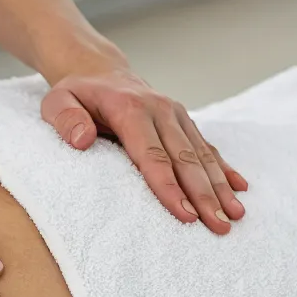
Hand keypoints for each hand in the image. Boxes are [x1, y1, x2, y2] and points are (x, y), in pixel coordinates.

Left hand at [41, 67, 246, 231]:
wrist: (100, 71)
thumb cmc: (77, 94)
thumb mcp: (57, 101)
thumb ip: (65, 119)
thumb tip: (82, 140)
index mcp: (130, 109)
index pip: (152, 155)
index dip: (169, 186)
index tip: (184, 215)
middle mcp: (160, 110)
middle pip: (185, 159)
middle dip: (204, 194)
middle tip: (219, 225)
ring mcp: (176, 115)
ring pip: (201, 154)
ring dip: (220, 186)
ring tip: (235, 215)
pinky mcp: (184, 121)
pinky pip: (207, 146)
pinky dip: (224, 168)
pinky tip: (239, 188)